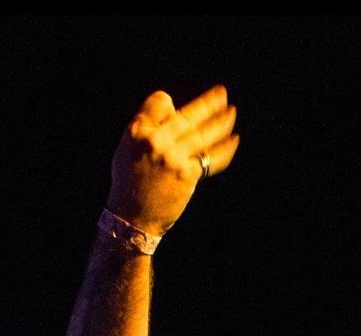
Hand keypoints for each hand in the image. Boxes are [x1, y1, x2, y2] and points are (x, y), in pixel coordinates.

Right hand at [107, 86, 239, 235]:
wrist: (131, 217)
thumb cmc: (129, 182)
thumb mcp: (126, 147)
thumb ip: (146, 128)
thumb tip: (172, 112)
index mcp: (137, 131)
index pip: (160, 102)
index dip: (169, 105)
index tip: (174, 111)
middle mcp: (156, 141)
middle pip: (187, 115)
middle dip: (207, 104)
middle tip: (222, 94)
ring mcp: (173, 157)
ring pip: (202, 134)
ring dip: (220, 122)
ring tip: (231, 112)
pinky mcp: (187, 174)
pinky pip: (210, 158)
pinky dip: (224, 149)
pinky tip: (233, 140)